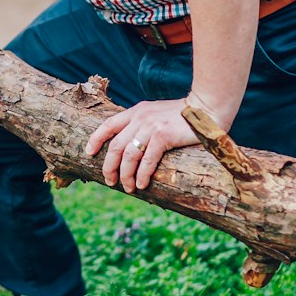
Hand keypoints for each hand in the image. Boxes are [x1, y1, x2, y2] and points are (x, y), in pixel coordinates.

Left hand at [84, 99, 199, 192]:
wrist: (206, 107)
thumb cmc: (183, 115)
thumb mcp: (156, 114)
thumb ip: (143, 124)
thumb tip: (131, 146)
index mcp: (136, 112)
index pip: (108, 124)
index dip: (96, 139)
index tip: (89, 153)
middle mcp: (140, 118)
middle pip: (115, 146)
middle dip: (109, 166)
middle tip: (109, 181)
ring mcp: (151, 126)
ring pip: (129, 155)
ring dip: (125, 175)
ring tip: (128, 188)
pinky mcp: (163, 136)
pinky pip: (147, 160)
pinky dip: (142, 174)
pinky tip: (141, 184)